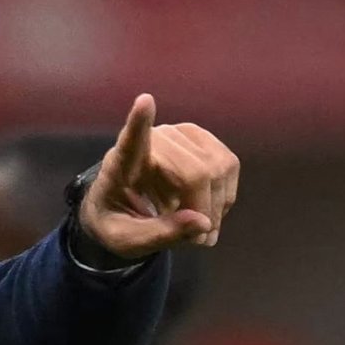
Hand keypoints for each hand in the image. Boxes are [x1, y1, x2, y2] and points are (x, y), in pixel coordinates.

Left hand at [78, 94, 240, 256]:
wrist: (121, 210)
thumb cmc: (116, 223)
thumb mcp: (127, 241)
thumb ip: (159, 235)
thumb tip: (203, 224)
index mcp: (121, 164)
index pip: (131, 140)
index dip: (140, 122)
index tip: (144, 101)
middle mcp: (153, 140)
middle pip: (195, 172)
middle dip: (204, 210)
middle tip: (197, 243)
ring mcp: (180, 135)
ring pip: (217, 168)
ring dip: (215, 206)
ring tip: (195, 228)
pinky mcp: (201, 140)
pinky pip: (228, 166)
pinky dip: (223, 196)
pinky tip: (204, 210)